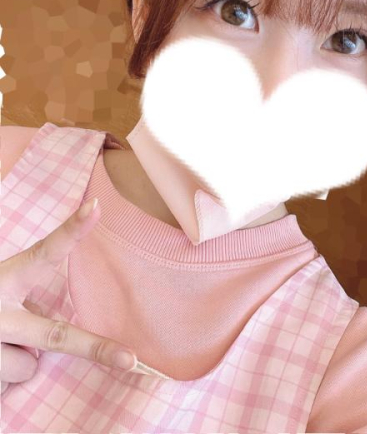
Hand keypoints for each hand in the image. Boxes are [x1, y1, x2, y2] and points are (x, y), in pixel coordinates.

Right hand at [0, 197, 137, 390]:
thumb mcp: (1, 289)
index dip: (71, 231)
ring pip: (29, 366)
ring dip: (17, 361)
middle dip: (94, 348)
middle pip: (53, 334)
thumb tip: (51, 323)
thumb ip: (23, 296)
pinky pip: (9, 385)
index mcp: (3, 280)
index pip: (43, 253)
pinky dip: (2, 379)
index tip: (95, 207)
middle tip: (127, 359)